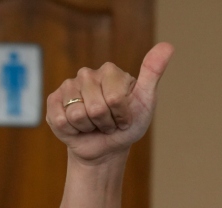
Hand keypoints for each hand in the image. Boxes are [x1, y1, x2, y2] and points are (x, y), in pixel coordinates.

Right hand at [46, 42, 173, 163]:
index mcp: (110, 71)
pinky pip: (61, 120)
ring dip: (89, 128)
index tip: (124, 118)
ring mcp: (68, 87)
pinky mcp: (53, 102)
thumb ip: (153, 73)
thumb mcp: (146, 102)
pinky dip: (72, 131)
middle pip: (96, 108)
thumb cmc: (128, 125)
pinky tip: (78, 128)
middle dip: (106, 123)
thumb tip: (168, 46)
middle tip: (109, 123)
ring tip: (94, 125)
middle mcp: (87, 74)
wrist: (106, 148)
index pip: (115, 99)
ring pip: (77, 115)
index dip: (122, 116)